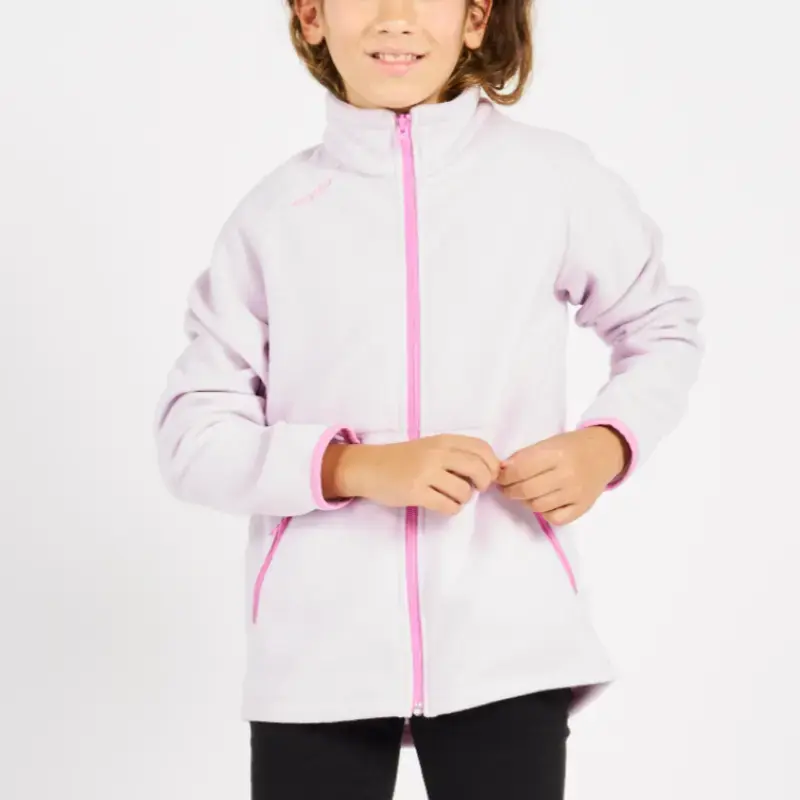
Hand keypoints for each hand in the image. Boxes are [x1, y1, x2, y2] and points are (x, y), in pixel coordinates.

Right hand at [325, 435, 500, 514]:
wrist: (369, 467)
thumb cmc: (403, 458)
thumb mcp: (431, 446)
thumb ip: (456, 453)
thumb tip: (488, 470)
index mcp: (443, 440)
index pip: (481, 448)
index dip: (492, 463)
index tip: (489, 474)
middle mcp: (436, 454)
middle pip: (478, 468)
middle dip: (484, 483)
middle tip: (477, 488)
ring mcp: (425, 473)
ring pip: (464, 491)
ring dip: (463, 499)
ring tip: (452, 496)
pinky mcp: (416, 492)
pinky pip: (448, 506)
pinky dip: (451, 509)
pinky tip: (443, 504)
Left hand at [496, 426, 627, 524]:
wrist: (604, 453)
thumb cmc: (571, 446)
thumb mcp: (547, 443)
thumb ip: (524, 457)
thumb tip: (502, 471)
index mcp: (557, 453)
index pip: (521, 469)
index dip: (504, 476)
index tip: (499, 476)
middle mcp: (567, 474)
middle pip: (527, 490)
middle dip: (509, 490)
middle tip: (506, 487)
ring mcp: (576, 493)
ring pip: (538, 506)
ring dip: (524, 501)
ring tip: (524, 493)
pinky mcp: (582, 508)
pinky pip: (554, 518)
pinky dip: (544, 512)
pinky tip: (543, 502)